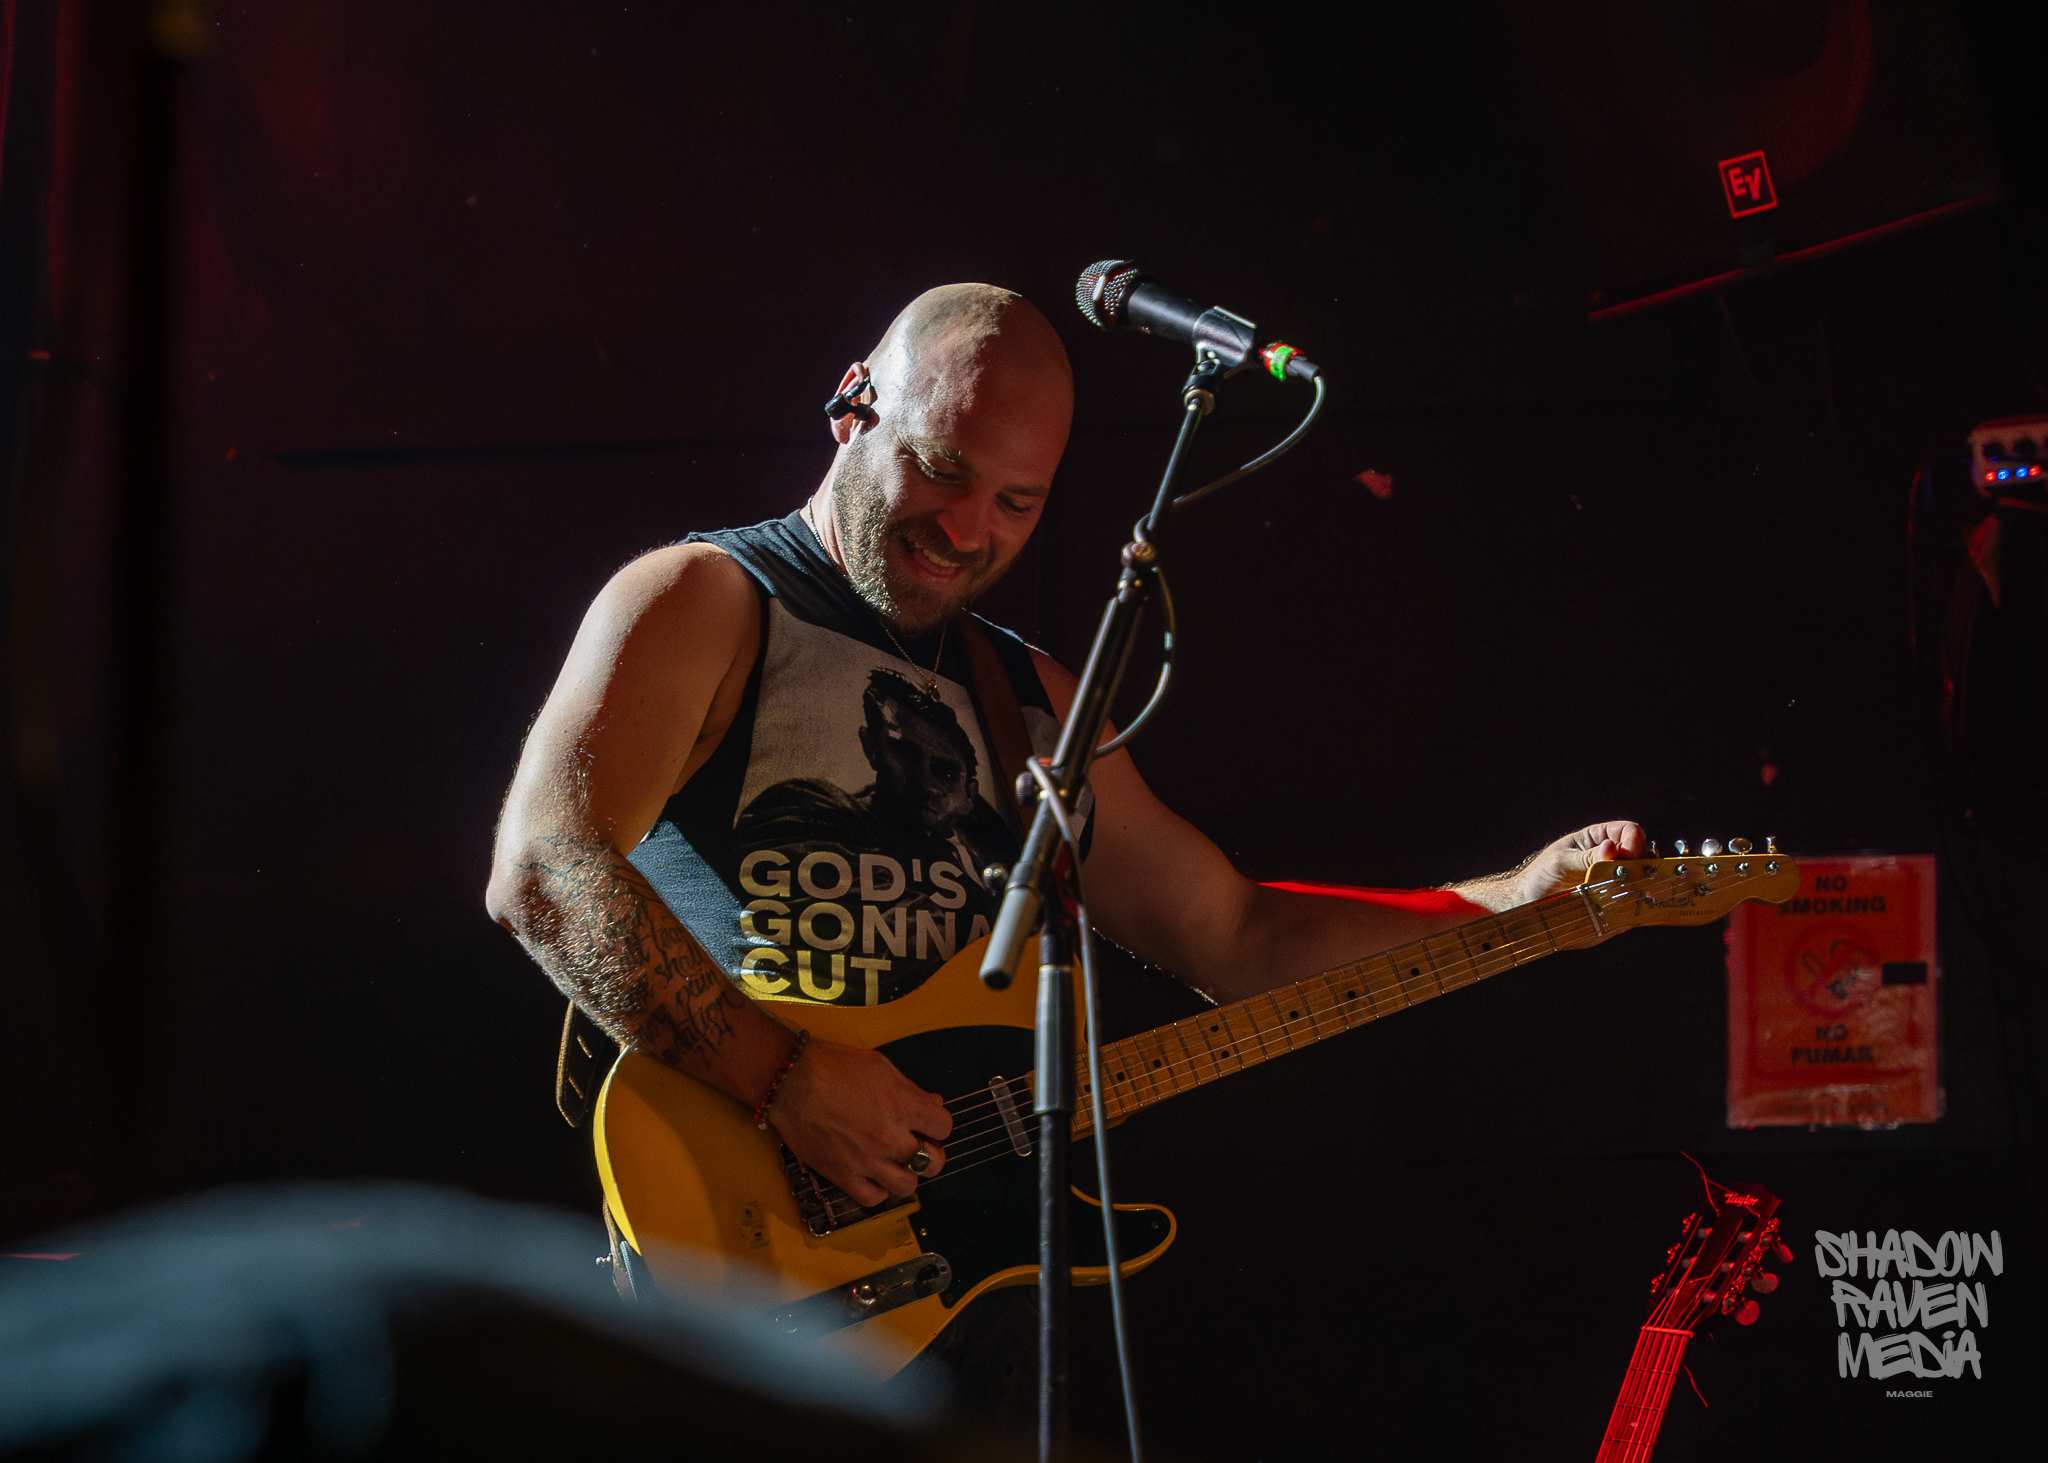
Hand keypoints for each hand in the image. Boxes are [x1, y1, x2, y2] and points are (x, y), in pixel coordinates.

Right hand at [766, 1040, 953, 1206]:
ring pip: (907, 1186)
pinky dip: (879, 1191)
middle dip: (932, 1154)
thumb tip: (933, 1103)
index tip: (928, 1123)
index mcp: (901, 1106)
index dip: (938, 1124)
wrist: (790, 1082)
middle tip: (919, 1146)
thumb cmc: (834, 1067)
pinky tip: (876, 1177)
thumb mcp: (880, 1066)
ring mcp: (865, 1161)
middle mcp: (888, 1138)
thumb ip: (910, 1089)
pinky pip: (873, 1199)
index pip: (943, 1127)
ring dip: (908, 1174)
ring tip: (898, 1163)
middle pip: (932, 1162)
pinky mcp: (842, 1175)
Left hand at [1509, 820, 1647, 905]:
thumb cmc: (1540, 876)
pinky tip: (1621, 907)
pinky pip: (1632, 904)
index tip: (1627, 853)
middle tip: (1628, 875)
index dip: (1634, 840)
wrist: (1527, 904)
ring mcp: (1615, 882)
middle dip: (1640, 864)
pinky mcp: (1614, 904)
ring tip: (1623, 891)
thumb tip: (1610, 849)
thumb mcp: (1561, 861)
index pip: (1629, 831)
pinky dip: (1632, 906)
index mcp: (1598, 839)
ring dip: (1638, 886)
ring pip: (1642, 881)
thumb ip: (1587, 857)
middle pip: (1641, 856)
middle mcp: (1611, 859)